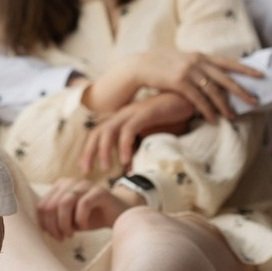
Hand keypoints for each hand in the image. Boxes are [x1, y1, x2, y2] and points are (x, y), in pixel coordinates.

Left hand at [35, 177, 132, 240]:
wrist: (118, 214)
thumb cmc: (91, 217)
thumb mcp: (69, 218)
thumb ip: (55, 218)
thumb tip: (41, 228)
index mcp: (60, 186)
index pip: (42, 206)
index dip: (44, 224)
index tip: (53, 236)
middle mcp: (70, 182)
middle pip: (51, 205)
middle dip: (53, 226)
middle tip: (62, 238)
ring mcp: (85, 185)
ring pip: (64, 203)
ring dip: (64, 224)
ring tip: (70, 235)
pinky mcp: (99, 191)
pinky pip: (83, 204)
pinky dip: (80, 219)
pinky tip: (83, 227)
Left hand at [79, 91, 194, 173]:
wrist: (186, 99)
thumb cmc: (168, 118)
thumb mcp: (149, 136)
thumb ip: (137, 150)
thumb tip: (128, 168)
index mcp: (121, 119)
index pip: (98, 133)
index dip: (89, 150)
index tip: (85, 168)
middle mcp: (123, 115)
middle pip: (98, 132)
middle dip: (89, 152)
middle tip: (86, 171)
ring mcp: (133, 112)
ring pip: (109, 131)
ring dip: (105, 150)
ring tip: (106, 169)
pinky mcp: (144, 113)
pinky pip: (129, 129)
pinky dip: (124, 145)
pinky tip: (125, 160)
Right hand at [123, 48, 261, 122]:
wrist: (139, 65)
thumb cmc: (159, 64)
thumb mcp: (181, 58)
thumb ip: (196, 63)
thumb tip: (209, 70)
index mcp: (200, 55)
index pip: (227, 62)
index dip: (244, 69)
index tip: (260, 74)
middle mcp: (197, 61)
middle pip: (225, 78)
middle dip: (242, 90)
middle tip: (256, 101)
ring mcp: (189, 71)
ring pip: (213, 91)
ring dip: (225, 105)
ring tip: (234, 117)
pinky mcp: (179, 82)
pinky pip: (198, 99)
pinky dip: (207, 110)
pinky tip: (213, 119)